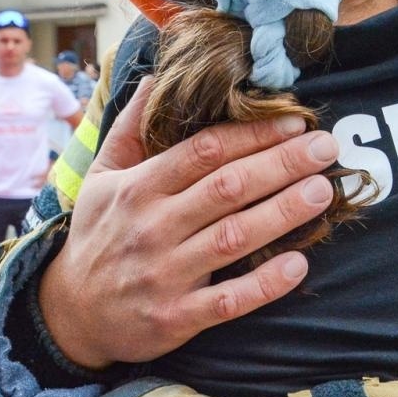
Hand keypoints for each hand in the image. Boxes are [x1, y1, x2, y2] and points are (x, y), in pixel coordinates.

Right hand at [39, 78, 336, 369]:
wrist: (71, 314)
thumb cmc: (97, 236)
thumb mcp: (101, 177)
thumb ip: (131, 128)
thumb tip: (155, 78)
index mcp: (139, 188)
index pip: (205, 152)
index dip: (252, 134)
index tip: (295, 122)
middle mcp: (153, 227)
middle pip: (227, 188)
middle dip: (281, 164)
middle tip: (326, 148)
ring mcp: (165, 275)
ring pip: (233, 238)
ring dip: (282, 213)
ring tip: (322, 192)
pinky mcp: (176, 318)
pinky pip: (228, 301)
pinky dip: (264, 284)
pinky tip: (298, 265)